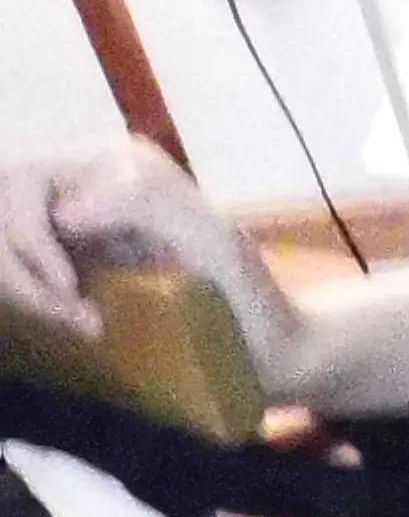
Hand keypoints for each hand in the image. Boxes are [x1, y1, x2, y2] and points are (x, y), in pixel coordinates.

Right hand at [0, 137, 301, 376]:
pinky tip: (68, 323)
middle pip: (4, 212)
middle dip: (20, 270)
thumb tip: (64, 211)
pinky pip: (23, 272)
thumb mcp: (213, 242)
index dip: (26, 237)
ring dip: (23, 289)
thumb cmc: (251, 298)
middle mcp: (92, 186)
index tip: (67, 291)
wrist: (273, 350)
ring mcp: (79, 228)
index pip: (23, 184)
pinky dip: (29, 299)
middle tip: (76, 319)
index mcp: (119, 166)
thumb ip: (147, 205)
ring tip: (81, 326)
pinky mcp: (77, 269)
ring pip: (6, 245)